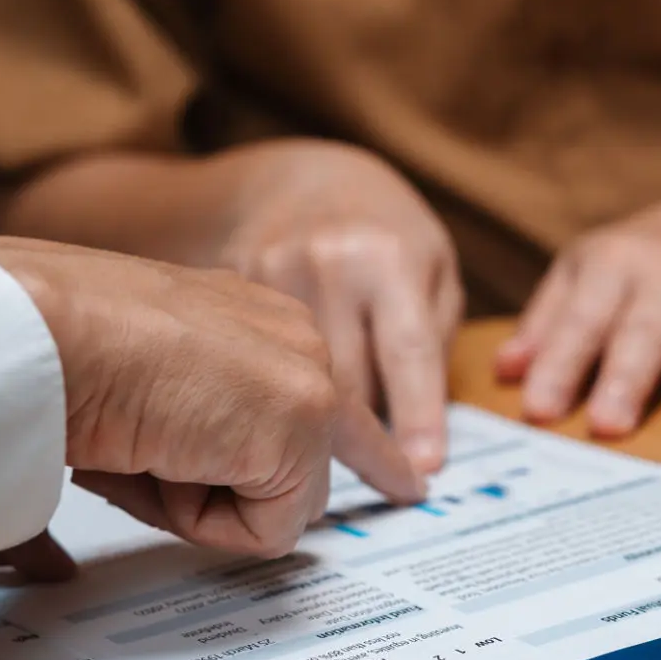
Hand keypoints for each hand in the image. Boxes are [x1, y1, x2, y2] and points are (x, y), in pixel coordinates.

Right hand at [0, 239, 425, 560]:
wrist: (43, 326)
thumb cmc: (51, 354)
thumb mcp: (123, 397)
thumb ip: (152, 449)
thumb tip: (78, 549)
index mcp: (245, 316)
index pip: (322, 393)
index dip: (367, 447)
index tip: (410, 481)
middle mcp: (289, 334)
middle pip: (319, 457)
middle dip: (261, 493)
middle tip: (234, 470)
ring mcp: (306, 377)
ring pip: (278, 503)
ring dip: (198, 501)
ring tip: (142, 443)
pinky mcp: (303, 425)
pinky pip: (265, 530)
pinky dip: (200, 518)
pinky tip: (164, 456)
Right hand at [212, 142, 462, 475]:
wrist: (297, 180)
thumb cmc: (382, 232)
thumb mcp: (432, 266)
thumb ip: (433, 337)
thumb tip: (421, 431)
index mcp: (386, 257)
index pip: (407, 351)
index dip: (417, 417)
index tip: (424, 473)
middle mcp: (326, 263)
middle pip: (346, 382)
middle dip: (365, 440)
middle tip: (388, 479)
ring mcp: (268, 274)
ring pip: (294, 385)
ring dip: (314, 424)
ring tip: (328, 443)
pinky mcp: (227, 287)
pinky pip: (256, 364)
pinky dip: (271, 394)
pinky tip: (277, 404)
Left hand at [495, 199, 660, 437]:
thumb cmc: (640, 263)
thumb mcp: (584, 274)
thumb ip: (547, 325)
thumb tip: (505, 373)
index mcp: (614, 263)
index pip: (582, 319)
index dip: (559, 364)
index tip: (538, 410)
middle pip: (648, 330)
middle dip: (627, 377)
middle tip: (608, 426)